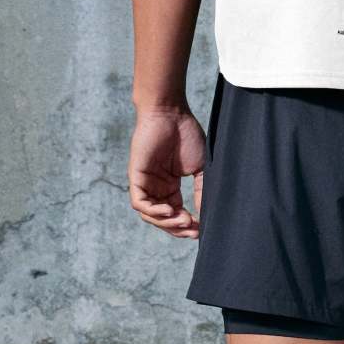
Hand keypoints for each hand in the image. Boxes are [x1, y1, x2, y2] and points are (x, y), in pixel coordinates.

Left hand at [129, 103, 205, 238]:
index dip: (187, 225)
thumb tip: (206, 216)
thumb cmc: (186, 135)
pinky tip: (170, 211)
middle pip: (163, 219)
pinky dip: (153, 211)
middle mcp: (157, 188)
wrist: (171, 113)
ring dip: (167, 223)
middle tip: (193, 230)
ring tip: (184, 221)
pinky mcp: (136, 177)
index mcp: (170, 187)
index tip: (202, 228)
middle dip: (178, 228)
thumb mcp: (199, 169)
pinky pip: (140, 203)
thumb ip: (201, 191)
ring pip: (150, 215)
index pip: (176, 214)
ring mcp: (145, 183)